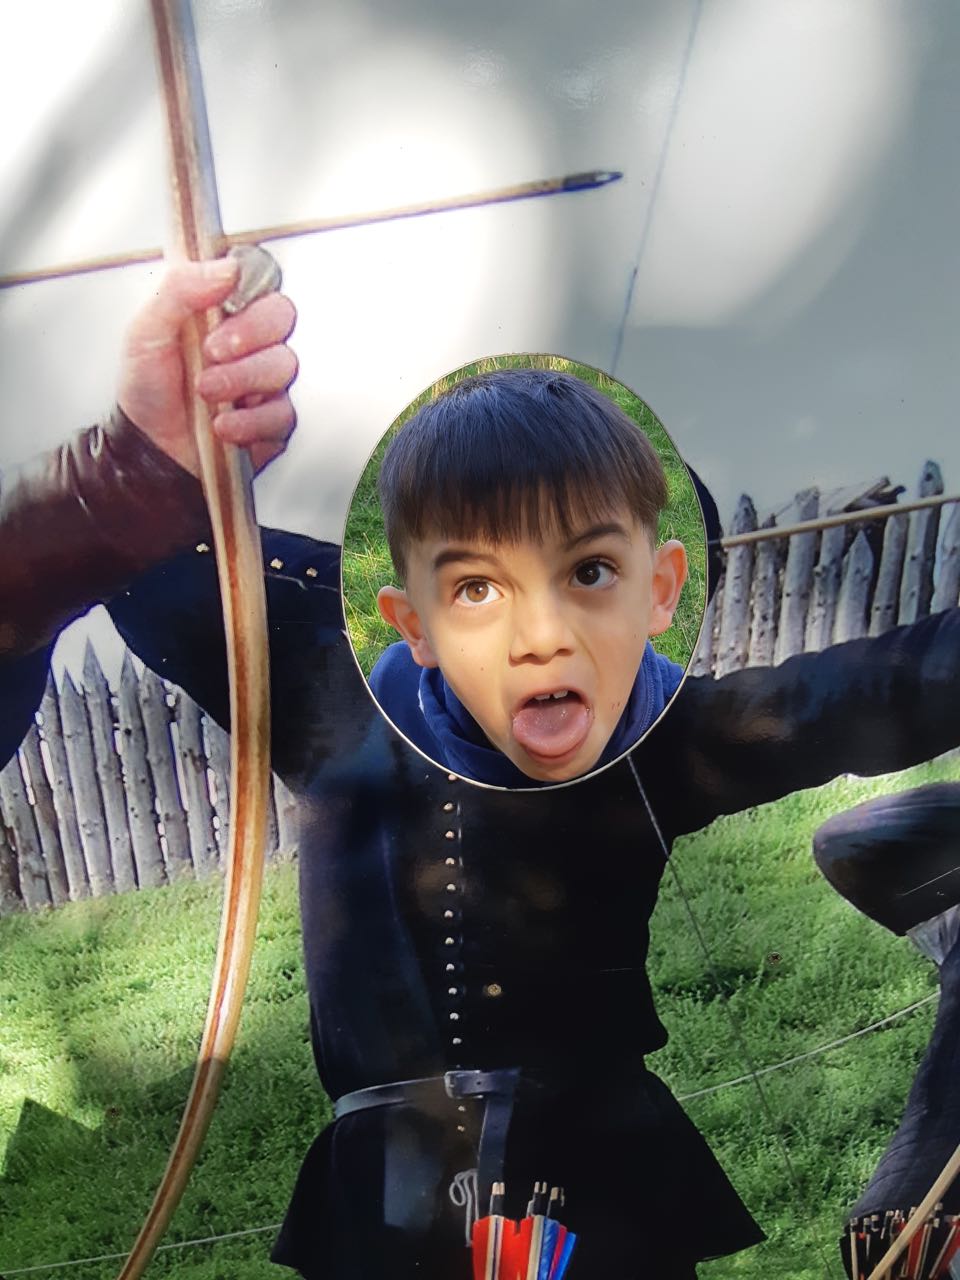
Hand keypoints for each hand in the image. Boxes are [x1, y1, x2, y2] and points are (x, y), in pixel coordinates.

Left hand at [117, 257, 297, 476]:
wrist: (149, 449)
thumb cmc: (147, 389)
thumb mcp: (147, 332)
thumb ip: (179, 289)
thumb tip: (227, 267)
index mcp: (222, 311)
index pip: (260, 281)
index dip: (249, 292)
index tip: (221, 307)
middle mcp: (251, 342)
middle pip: (281, 315)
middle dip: (248, 334)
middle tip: (212, 353)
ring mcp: (266, 381)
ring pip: (283, 364)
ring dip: (241, 380)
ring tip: (206, 394)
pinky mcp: (274, 420)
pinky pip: (283, 413)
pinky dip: (250, 421)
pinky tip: (223, 425)